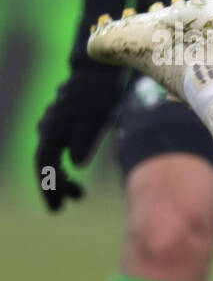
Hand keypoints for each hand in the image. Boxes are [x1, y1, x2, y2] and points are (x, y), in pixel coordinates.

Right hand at [34, 64, 125, 210]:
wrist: (97, 73)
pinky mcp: (60, 126)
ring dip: (60, 178)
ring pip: (50, 159)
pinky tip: (72, 175)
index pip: (45, 164)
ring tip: (78, 194)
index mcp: (53, 129)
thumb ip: (84, 139)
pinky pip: (56, 151)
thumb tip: (75, 163)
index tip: (56, 206)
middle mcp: (47, 128)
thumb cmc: (99, 94)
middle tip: (63, 207)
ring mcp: (52, 126)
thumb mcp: (96, 117)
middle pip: (44, 164)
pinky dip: (63, 166)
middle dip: (53, 187)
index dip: (49, 187)